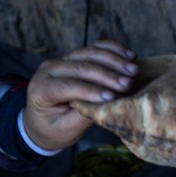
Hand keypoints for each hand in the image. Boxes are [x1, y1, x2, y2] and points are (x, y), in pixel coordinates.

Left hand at [23, 39, 138, 150]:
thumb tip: (106, 104)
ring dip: (114, 60)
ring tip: (134, 69)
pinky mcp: (74, 57)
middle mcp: (48, 69)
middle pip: (80, 66)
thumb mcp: (66, 129)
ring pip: (89, 53)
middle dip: (107, 74)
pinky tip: (129, 55)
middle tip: (129, 83)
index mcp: (41, 90)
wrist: (43, 121)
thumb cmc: (54, 129)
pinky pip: (94, 47)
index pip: (66, 86)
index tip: (112, 96)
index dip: (90, 90)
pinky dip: (112, 48)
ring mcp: (62, 60)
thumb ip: (83, 115)